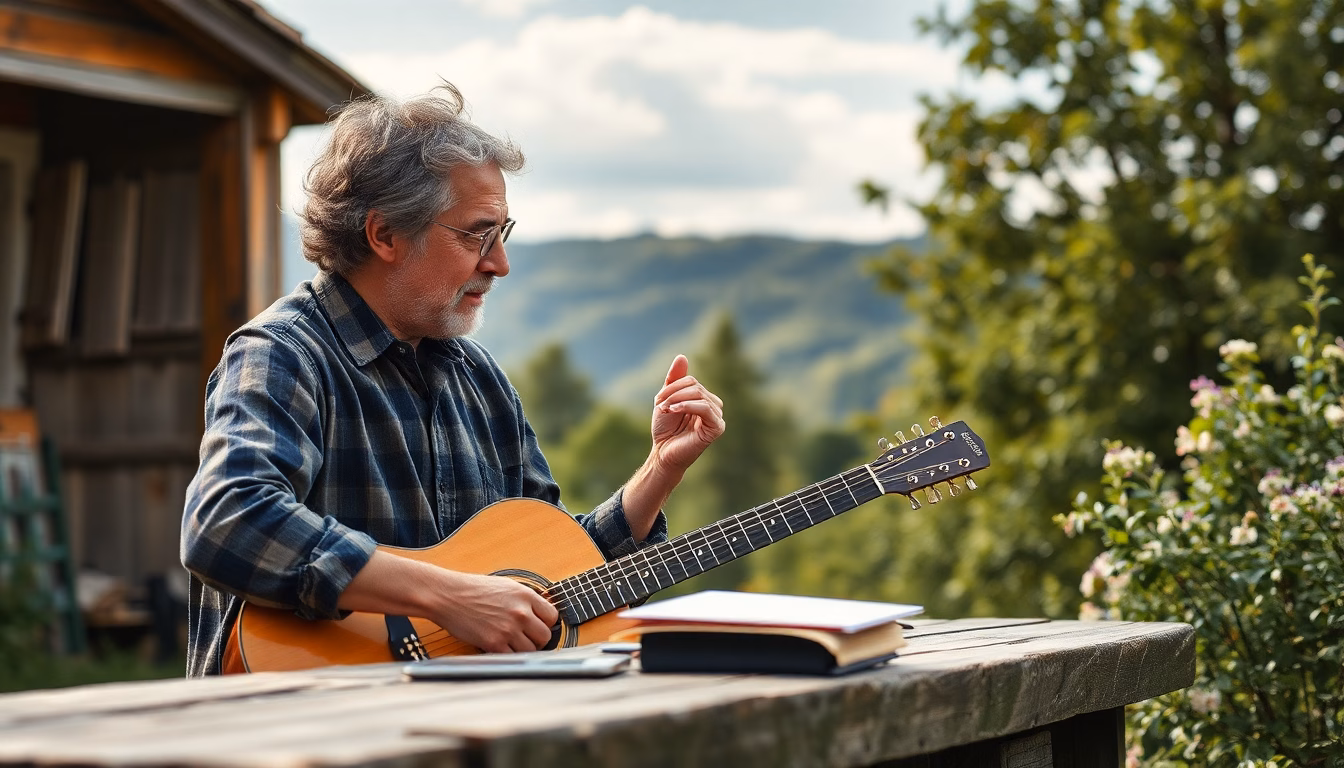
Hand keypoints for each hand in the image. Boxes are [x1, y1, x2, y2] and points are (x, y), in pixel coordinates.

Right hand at [432, 571, 558, 652]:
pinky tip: (501, 646)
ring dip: (524, 649)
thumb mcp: (506, 586)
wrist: (448, 596)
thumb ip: (525, 599)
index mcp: (525, 595)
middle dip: (538, 639)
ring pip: (531, 650)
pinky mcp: (494, 643)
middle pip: (545, 636)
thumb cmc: (473, 589)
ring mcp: (508, 629)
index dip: (546, 622)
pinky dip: (509, 655)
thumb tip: (540, 613)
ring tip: (512, 642)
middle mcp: (520, 612)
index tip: (539, 625)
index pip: (552, 616)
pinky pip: (513, 657)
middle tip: (527, 637)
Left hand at [650, 355, 725, 474]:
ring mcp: (717, 417)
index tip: (658, 400)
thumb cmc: (665, 429)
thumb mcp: (667, 399)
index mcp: (704, 399)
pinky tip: (674, 410)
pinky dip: (688, 406)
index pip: (691, 381)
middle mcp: (714, 406)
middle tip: (660, 406)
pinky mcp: (717, 428)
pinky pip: (705, 408)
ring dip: (677, 400)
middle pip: (695, 386)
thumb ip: (674, 379)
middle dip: (673, 393)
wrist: (663, 453)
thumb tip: (682, 356)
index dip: (673, 386)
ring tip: (665, 410)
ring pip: (700, 395)